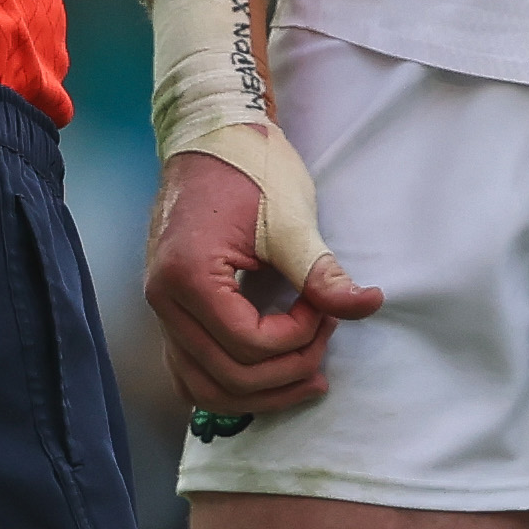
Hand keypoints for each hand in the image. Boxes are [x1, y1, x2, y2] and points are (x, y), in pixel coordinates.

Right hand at [142, 149, 383, 414]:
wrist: (211, 135)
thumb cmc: (249, 168)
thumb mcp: (291, 219)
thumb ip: (322, 272)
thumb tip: (367, 305)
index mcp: (188, 276)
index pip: (248, 344)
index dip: (298, 337)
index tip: (324, 308)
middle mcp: (163, 300)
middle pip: (227, 376)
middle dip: (288, 369)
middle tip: (324, 338)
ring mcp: (161, 309)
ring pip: (203, 387)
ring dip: (259, 394)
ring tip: (306, 378)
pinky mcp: (171, 310)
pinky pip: (191, 370)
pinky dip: (230, 383)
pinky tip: (268, 376)